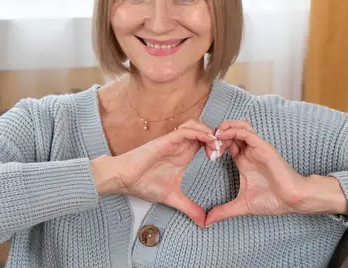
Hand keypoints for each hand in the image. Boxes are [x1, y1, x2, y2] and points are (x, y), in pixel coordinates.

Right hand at [91, 119, 216, 227]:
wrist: (123, 179)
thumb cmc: (143, 184)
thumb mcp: (173, 198)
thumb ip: (189, 208)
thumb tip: (203, 222)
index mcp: (183, 155)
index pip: (205, 142)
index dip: (217, 146)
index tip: (224, 158)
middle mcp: (180, 145)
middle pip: (204, 130)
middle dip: (217, 137)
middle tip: (224, 150)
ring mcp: (173, 141)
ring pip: (196, 125)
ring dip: (209, 133)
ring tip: (217, 146)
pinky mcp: (166, 140)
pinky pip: (186, 130)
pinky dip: (199, 132)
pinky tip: (209, 140)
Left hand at [204, 120, 347, 226]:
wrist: (291, 200)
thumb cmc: (272, 201)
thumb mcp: (241, 205)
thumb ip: (223, 211)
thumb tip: (207, 222)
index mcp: (243, 161)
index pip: (226, 144)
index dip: (213, 145)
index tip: (206, 155)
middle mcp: (249, 152)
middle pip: (230, 131)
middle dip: (215, 135)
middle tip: (207, 145)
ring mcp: (256, 148)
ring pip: (238, 126)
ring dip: (224, 128)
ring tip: (214, 138)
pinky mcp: (262, 146)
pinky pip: (245, 132)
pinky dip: (232, 131)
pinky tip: (222, 137)